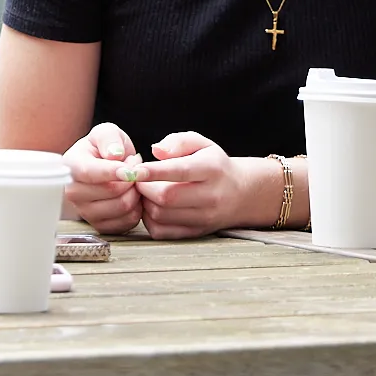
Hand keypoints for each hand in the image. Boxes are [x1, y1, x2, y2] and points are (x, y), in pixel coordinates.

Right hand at [61, 122, 144, 235]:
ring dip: (136, 192)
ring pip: (122, 206)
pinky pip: (127, 221)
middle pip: (111, 191)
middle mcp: (72, 192)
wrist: (102, 169)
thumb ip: (109, 138)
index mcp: (70, 166)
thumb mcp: (105, 132)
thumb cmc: (103, 150)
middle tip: (132, 168)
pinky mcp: (99, 225)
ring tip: (132, 181)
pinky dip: (137, 209)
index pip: (89, 172)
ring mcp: (84, 211)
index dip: (112, 172)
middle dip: (131, 178)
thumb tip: (114, 155)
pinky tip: (131, 196)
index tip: (130, 170)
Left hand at [128, 131, 271, 238]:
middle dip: (143, 187)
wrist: (242, 193)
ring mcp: (204, 218)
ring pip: (160, 215)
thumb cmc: (214, 165)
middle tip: (138, 179)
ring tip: (146, 191)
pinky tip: (152, 206)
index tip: (133, 170)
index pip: (180, 171)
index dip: (153, 171)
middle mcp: (210, 196)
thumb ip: (178, 142)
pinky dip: (149, 219)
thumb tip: (155, 151)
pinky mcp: (196, 233)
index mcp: (211, 170)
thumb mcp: (201, 144)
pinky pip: (162, 232)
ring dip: (144, 203)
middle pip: (166, 197)